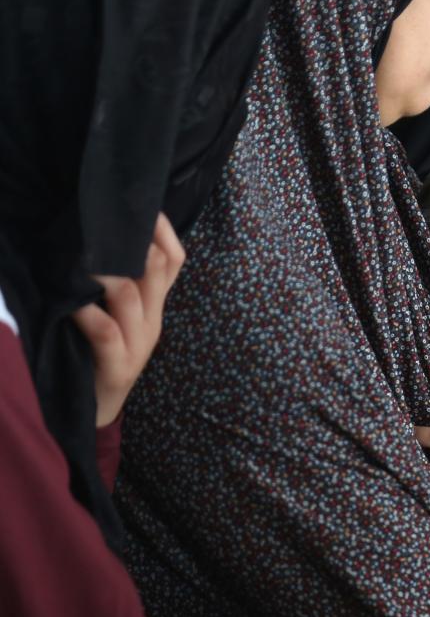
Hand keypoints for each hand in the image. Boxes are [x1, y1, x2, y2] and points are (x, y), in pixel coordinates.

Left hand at [72, 213, 184, 426]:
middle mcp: (152, 320)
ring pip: (131, 295)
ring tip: (80, 257)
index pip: (174, 259)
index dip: (162, 229)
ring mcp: (138, 344)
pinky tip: (70, 303)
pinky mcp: (118, 366)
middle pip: (157, 268)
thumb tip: (96, 238)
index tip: (141, 204)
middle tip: (102, 220)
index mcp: (155, 306)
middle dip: (133, 240)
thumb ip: (116, 284)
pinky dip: (87, 313)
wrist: (95, 412)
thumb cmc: (96, 356)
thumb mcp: (115, 316)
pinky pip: (106, 332)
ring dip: (105, 272)